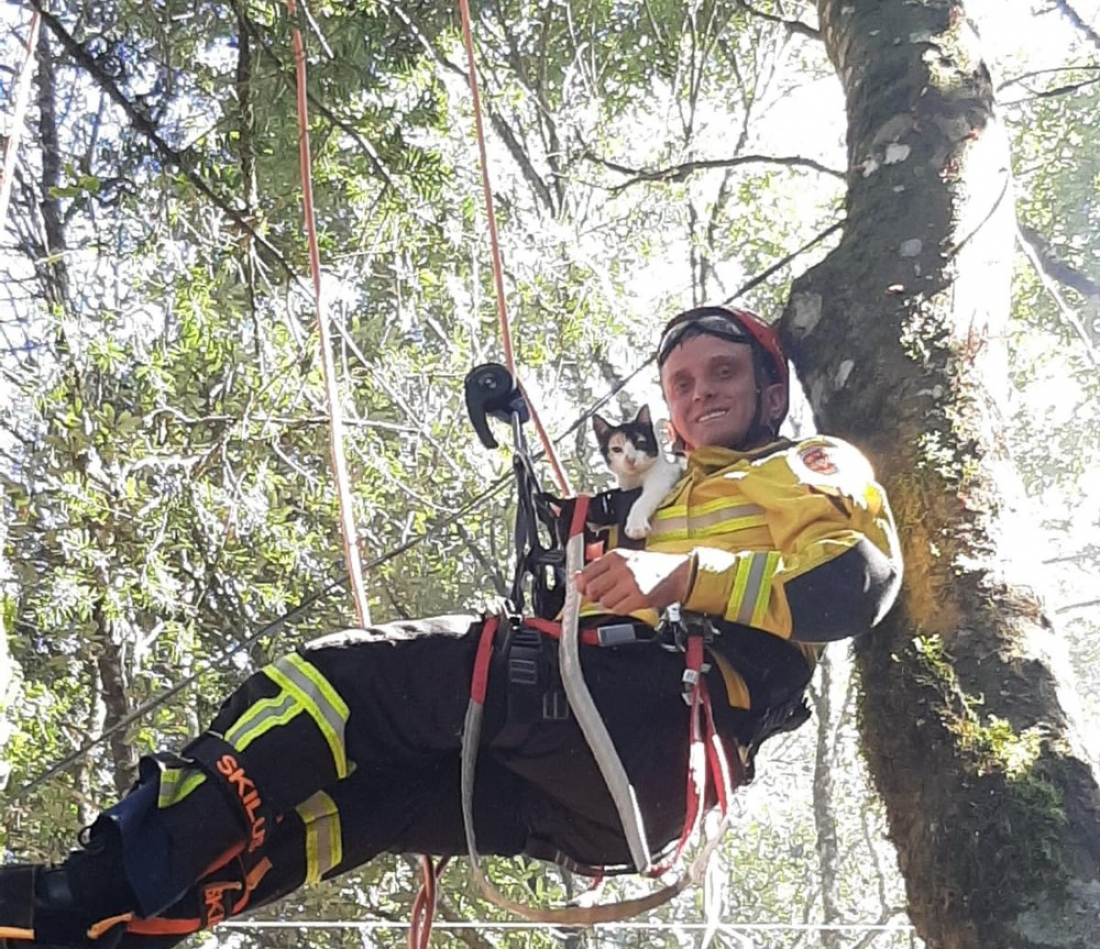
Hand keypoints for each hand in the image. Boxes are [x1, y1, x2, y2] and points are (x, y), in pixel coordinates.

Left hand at [574, 549, 691, 614]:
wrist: (680, 573)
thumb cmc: (655, 566)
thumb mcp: (626, 558)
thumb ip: (602, 567)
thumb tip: (578, 577)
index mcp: (616, 556)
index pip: (586, 573)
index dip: (583, 584)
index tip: (585, 588)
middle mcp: (622, 568)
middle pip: (592, 589)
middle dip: (595, 596)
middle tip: (604, 595)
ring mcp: (630, 583)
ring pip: (604, 602)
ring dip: (610, 603)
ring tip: (621, 597)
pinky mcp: (639, 598)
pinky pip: (618, 610)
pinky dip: (621, 609)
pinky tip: (628, 602)